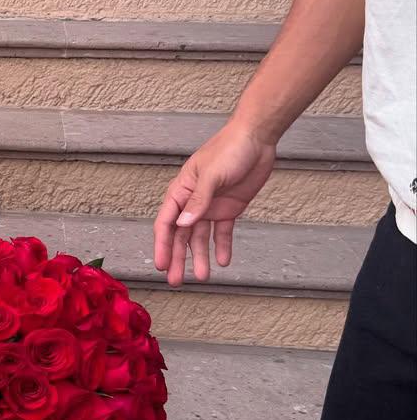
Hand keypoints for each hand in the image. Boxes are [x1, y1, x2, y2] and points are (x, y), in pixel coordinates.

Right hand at [153, 120, 276, 284]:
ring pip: (201, 238)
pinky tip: (223, 261)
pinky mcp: (229, 208)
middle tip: (176, 280)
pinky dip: (222, 246)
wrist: (257, 138)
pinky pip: (222, 232)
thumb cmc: (229, 148)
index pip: (166, 223)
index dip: (162, 245)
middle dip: (178, 258)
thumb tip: (183, 225)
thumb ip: (198, 201)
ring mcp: (211, 206)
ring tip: (203, 276)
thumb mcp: (212, 175)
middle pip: (181, 236)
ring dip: (200, 257)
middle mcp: (193, 202)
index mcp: (181, 191)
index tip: (161, 265)